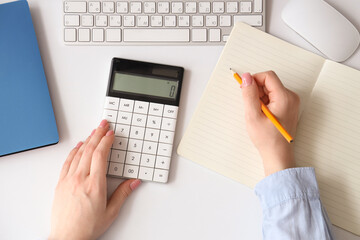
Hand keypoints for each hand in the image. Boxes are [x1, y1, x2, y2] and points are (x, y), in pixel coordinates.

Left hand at [49, 120, 140, 239]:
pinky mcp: (60, 184)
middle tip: (103, 124)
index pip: (100, 156)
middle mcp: (80, 180)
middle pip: (89, 150)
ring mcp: (68, 180)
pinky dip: (74, 152)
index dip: (106, 142)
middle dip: (97, 134)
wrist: (67, 237)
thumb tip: (134, 182)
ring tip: (93, 132)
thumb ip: (123, 194)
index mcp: (95, 185)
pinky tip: (78, 147)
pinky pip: (67, 162)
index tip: (111, 134)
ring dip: (87, 140)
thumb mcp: (111, 212)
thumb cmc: (87, 227)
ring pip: (78, 154)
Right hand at [240, 71, 299, 175]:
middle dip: (256, 90)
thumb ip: (249, 94)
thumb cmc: (267, 139)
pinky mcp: (288, 107)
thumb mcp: (253, 116)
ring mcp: (291, 102)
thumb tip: (246, 77)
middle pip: (269, 82)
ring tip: (257, 113)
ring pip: (270, 90)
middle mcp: (291, 97)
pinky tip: (261, 115)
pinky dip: (264, 102)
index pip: (267, 76)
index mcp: (285, 97)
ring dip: (259, 97)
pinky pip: (273, 97)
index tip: (244, 89)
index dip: (254, 80)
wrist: (278, 155)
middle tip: (250, 106)